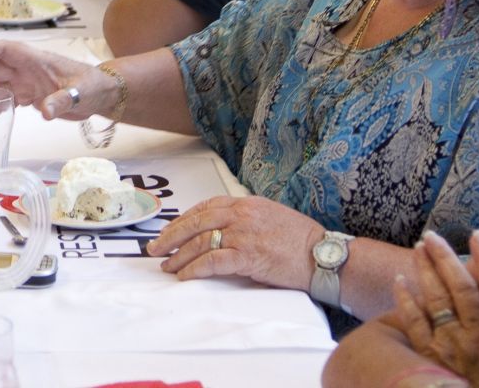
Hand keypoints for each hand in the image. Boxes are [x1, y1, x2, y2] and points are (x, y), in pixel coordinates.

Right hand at [0, 39, 97, 119]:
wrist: (102, 95)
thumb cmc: (93, 86)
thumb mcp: (81, 93)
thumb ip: (62, 100)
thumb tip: (45, 112)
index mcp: (36, 60)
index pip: (4, 51)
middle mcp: (26, 69)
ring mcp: (26, 82)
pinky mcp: (29, 96)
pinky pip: (5, 100)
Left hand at [146, 195, 322, 290]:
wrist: (324, 255)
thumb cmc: (302, 240)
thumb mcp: (271, 216)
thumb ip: (247, 218)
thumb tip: (224, 230)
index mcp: (247, 203)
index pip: (206, 206)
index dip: (184, 219)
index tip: (170, 229)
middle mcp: (242, 214)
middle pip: (196, 222)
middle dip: (171, 235)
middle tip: (154, 248)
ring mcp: (244, 234)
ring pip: (200, 242)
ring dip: (179, 255)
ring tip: (166, 266)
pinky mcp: (248, 255)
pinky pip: (212, 261)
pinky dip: (195, 269)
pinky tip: (185, 276)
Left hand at [386, 231, 478, 387]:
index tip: (478, 236)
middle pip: (463, 288)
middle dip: (446, 258)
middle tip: (432, 237)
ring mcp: (452, 345)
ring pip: (437, 299)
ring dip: (426, 270)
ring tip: (418, 249)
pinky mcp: (428, 355)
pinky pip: (414, 322)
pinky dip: (405, 299)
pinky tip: (399, 281)